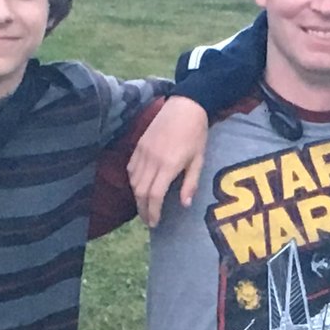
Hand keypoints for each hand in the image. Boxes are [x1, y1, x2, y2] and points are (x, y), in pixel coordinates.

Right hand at [126, 94, 208, 226]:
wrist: (185, 106)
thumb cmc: (196, 133)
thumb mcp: (199, 160)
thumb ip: (190, 183)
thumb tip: (184, 205)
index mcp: (168, 165)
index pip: (155, 196)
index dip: (153, 212)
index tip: (155, 223)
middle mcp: (152, 160)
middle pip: (141, 192)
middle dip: (143, 209)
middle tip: (148, 220)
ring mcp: (143, 152)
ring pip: (133, 181)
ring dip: (137, 197)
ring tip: (145, 206)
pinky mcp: (139, 145)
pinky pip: (131, 168)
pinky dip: (133, 181)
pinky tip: (140, 187)